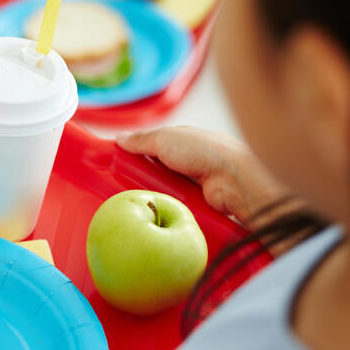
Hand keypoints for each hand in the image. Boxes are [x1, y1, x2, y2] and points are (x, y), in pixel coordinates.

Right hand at [117, 127, 292, 227]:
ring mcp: (191, 184)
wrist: (232, 178)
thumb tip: (119, 138)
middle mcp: (186, 162)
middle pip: (154, 172)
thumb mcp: (165, 138)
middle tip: (122, 186)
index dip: (134, 155)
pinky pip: (172, 206)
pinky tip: (154, 210)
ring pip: (162, 190)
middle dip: (141, 178)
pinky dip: (164, 206)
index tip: (116, 163)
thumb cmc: (204, 151)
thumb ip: (141, 140)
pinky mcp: (195, 203)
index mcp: (180, 142)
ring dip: (152, 194)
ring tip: (135, 201)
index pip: (150, 148)